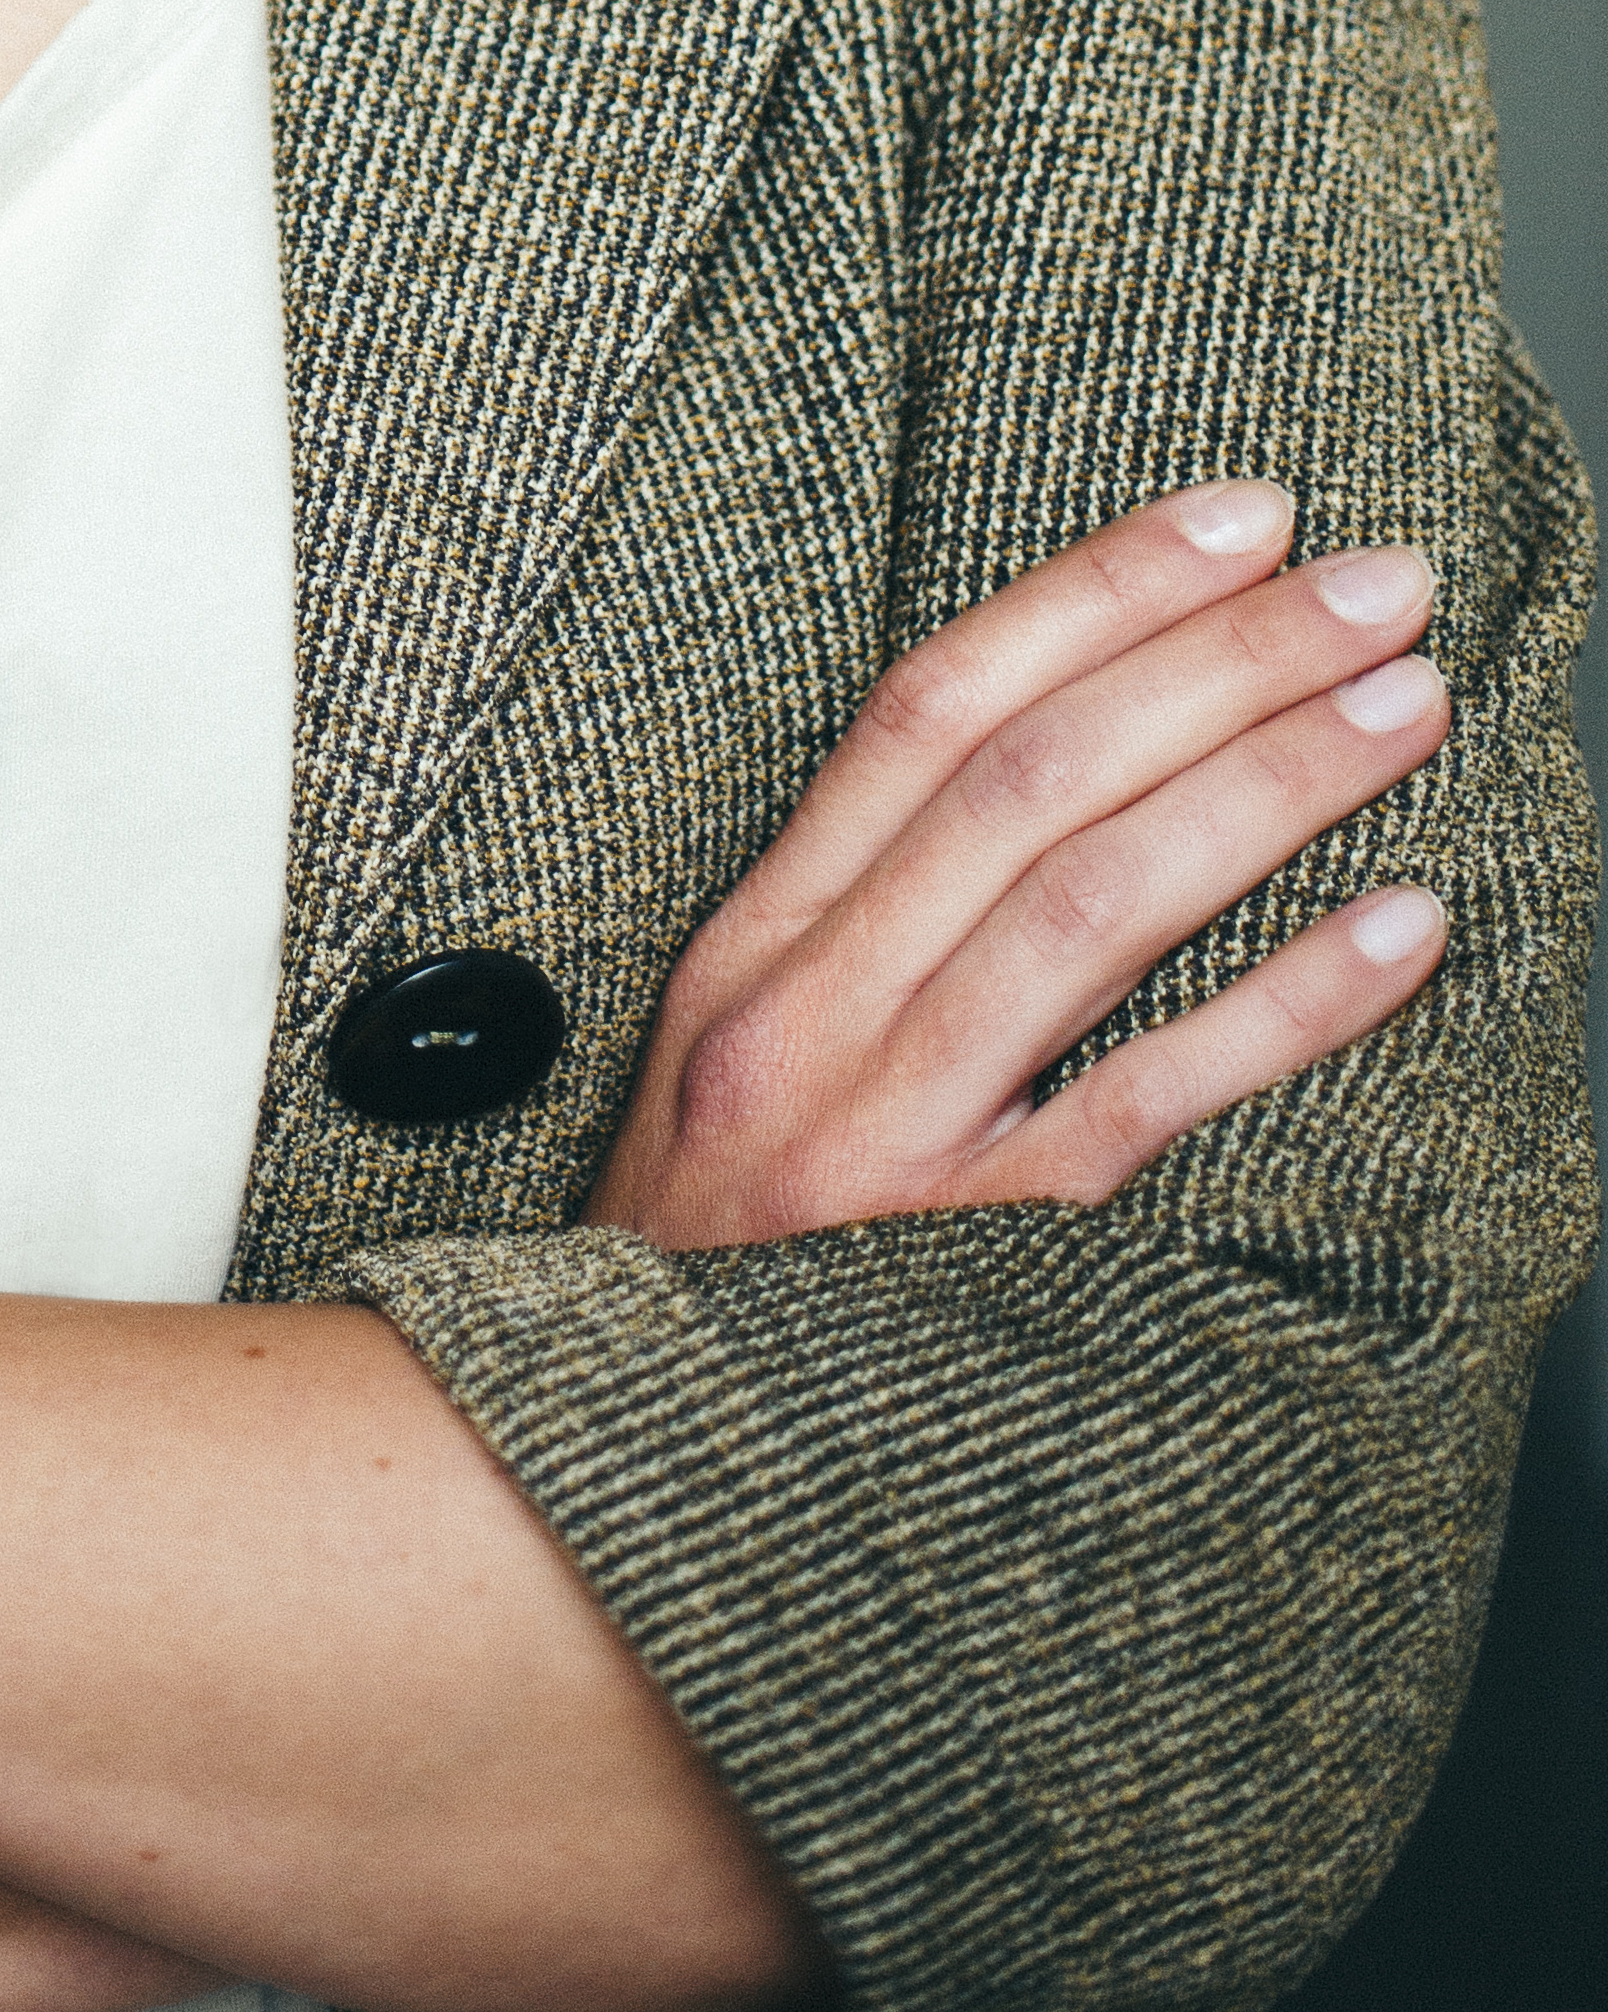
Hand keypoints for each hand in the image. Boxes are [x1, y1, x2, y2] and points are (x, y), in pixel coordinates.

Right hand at [589, 479, 1447, 1243]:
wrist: (607, 1496)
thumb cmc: (707, 1270)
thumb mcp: (733, 1066)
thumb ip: (860, 933)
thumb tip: (1060, 782)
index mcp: (752, 944)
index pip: (933, 706)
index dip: (1095, 593)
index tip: (1239, 517)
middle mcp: (807, 1015)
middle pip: (1034, 776)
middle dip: (1221, 653)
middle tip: (1374, 580)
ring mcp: (884, 1136)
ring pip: (1091, 901)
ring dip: (1268, 781)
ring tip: (1405, 705)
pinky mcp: (969, 1259)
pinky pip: (1149, 1105)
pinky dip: (1285, 1005)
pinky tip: (1399, 931)